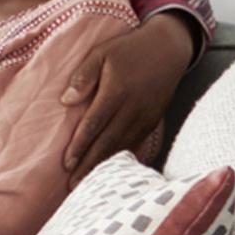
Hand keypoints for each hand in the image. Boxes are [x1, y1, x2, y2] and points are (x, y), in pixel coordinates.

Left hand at [60, 12, 194, 186]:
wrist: (169, 48)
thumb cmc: (128, 49)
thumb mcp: (101, 53)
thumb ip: (83, 76)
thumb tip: (66, 100)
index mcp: (117, 92)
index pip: (94, 124)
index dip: (80, 145)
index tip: (66, 163)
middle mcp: (133, 109)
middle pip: (108, 142)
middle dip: (89, 165)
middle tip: (73, 185)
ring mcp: (146, 117)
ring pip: (122, 147)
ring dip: (104, 166)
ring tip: (88, 183)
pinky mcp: (154, 121)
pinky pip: (137, 144)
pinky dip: (123, 158)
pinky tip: (112, 170)